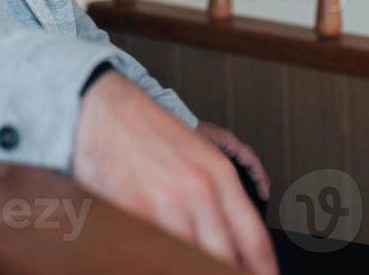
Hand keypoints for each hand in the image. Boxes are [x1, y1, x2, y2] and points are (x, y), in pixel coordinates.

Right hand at [74, 72, 276, 274]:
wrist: (106, 109)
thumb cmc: (152, 134)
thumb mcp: (201, 158)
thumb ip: (222, 201)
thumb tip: (238, 248)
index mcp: (221, 176)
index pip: (255, 241)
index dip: (262, 271)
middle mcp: (198, 190)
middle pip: (223, 257)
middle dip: (226, 272)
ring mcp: (165, 203)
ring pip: (191, 259)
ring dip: (192, 265)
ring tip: (188, 264)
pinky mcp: (132, 211)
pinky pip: (154, 252)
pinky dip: (160, 257)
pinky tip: (159, 256)